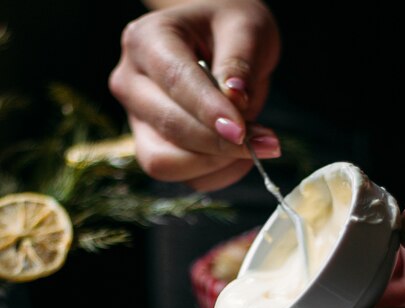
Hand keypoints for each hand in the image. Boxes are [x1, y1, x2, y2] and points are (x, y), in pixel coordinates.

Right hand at [109, 0, 280, 190]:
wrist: (218, 45)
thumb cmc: (229, 30)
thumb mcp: (245, 27)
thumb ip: (239, 61)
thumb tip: (235, 100)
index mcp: (146, 41)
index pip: (176, 83)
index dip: (209, 112)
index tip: (242, 131)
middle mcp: (131, 83)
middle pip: (170, 127)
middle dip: (219, 143)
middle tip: (266, 143)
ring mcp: (138, 122)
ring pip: (167, 163)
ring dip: (216, 164)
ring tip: (254, 147)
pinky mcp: (153, 150)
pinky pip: (184, 178)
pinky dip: (217, 175)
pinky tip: (239, 155)